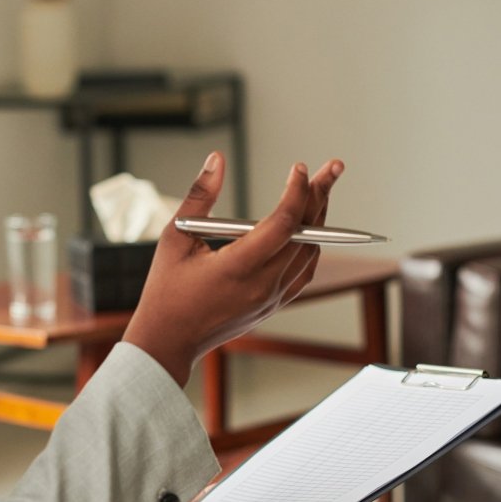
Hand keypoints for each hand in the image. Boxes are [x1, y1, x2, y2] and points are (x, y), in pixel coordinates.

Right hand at [122, 152, 343, 385]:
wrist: (169, 341)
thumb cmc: (166, 290)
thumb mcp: (175, 237)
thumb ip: (199, 195)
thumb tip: (217, 160)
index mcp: (237, 267)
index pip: (283, 223)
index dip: (297, 191)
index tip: (300, 168)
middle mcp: (262, 285)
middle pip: (306, 234)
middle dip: (320, 195)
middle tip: (334, 167)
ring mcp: (271, 298)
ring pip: (311, 253)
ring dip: (320, 219)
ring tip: (322, 190)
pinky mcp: (274, 305)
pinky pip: (304, 272)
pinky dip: (311, 246)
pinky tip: (312, 227)